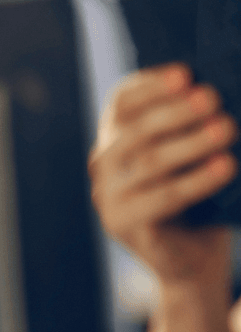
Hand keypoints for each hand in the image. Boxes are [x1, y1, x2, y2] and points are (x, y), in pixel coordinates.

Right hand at [89, 64, 237, 287]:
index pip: (122, 103)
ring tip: (227, 129)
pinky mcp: (123, 225)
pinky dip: (197, 181)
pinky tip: (226, 167)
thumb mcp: (189, 154)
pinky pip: (162, 199)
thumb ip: (191, 126)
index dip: (151, 86)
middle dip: (176, 112)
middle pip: (135, 130)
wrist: (190, 257)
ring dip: (191, 143)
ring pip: (148, 162)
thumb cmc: (196, 197)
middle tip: (214, 99)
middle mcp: (104, 165)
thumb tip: (217, 95)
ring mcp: (109, 197)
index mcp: (115, 138)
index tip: (186, 75)